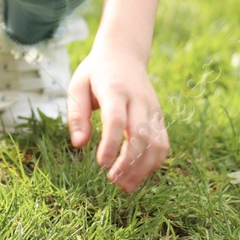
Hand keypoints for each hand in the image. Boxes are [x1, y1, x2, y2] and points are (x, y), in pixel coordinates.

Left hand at [66, 41, 169, 192]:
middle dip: (129, 164)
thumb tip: (78, 144)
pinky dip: (153, 163)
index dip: (111, 144)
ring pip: (158, 144)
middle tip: (113, 181)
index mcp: (115, 90)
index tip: (101, 164)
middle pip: (141, 136)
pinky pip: (163, 143)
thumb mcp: (78, 86)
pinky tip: (137, 175)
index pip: (117, 120)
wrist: (125, 53)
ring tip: (125, 186)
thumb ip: (76, 114)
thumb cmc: (96, 73)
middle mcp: (138, 100)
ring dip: (144, 169)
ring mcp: (152, 108)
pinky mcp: (159, 116)